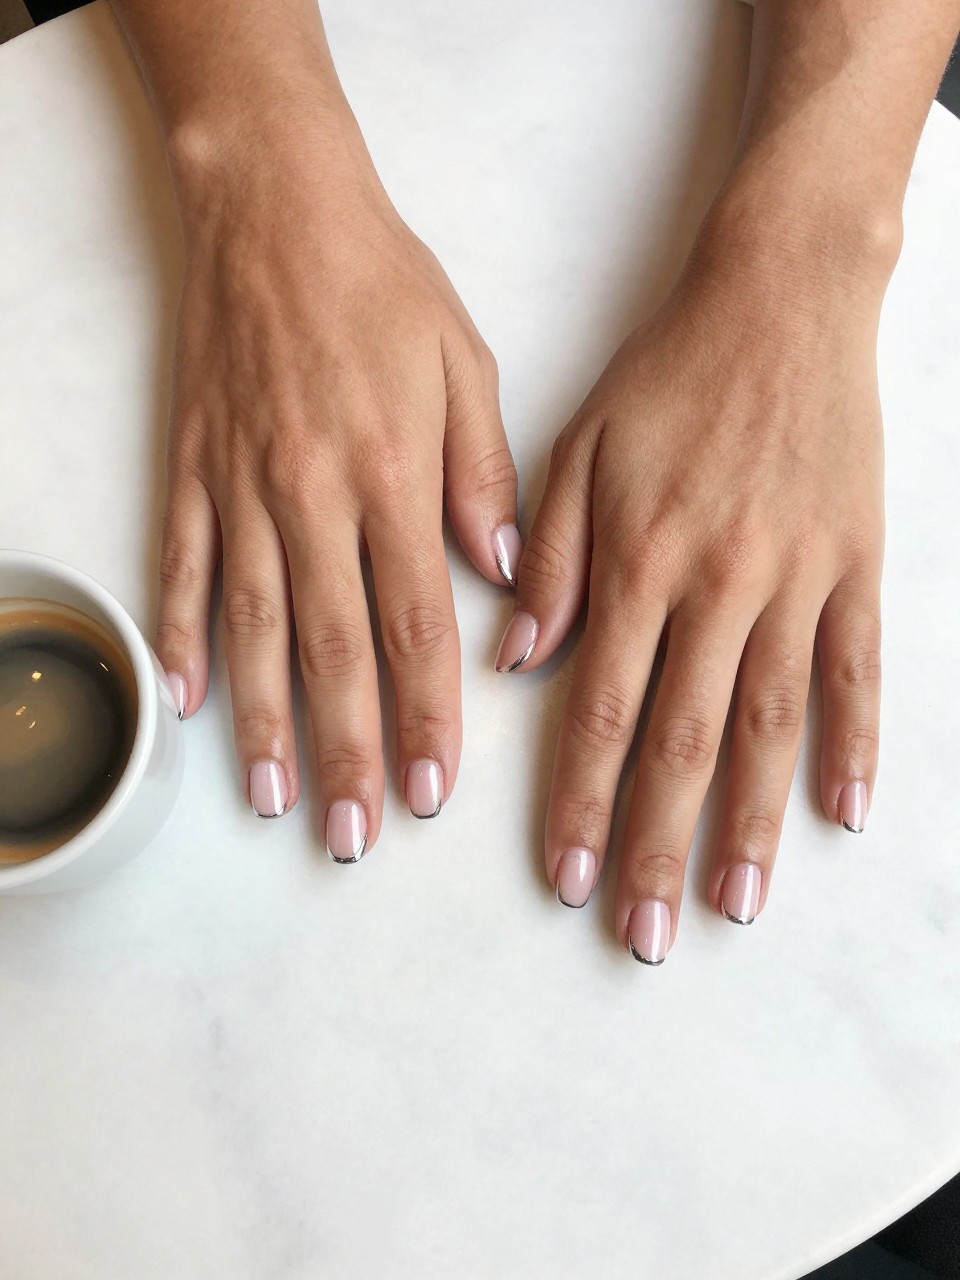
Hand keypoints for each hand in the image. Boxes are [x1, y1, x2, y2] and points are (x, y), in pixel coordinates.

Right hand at [155, 114, 519, 856]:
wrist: (276, 209)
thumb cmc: (380, 285)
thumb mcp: (464, 367)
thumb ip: (481, 479)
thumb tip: (499, 578)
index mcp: (390, 475)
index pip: (415, 625)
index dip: (427, 716)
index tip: (434, 791)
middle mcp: (311, 496)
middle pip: (332, 650)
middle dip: (350, 751)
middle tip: (356, 835)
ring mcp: (241, 488)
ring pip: (254, 628)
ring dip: (263, 723)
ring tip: (275, 799)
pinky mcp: (193, 470)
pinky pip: (185, 567)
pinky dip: (185, 637)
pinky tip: (187, 702)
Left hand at [499, 197, 894, 959]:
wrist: (780, 298)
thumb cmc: (670, 374)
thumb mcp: (580, 448)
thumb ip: (550, 557)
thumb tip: (517, 659)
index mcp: (636, 559)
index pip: (598, 709)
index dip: (581, 802)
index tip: (568, 878)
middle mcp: (714, 584)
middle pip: (680, 740)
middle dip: (656, 844)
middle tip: (642, 933)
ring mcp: (794, 577)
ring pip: (768, 723)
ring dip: (751, 822)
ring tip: (736, 906)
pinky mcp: (856, 561)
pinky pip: (858, 666)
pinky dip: (855, 740)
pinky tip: (846, 810)